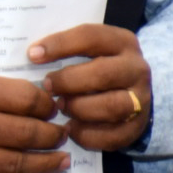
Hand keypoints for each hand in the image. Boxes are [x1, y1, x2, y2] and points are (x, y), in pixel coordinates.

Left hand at [32, 24, 153, 152]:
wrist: (131, 96)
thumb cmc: (97, 70)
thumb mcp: (89, 51)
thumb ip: (66, 50)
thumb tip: (31, 55)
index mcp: (123, 43)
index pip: (91, 37)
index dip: (60, 44)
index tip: (32, 55)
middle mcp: (137, 69)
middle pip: (103, 74)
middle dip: (68, 81)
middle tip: (48, 87)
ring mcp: (141, 99)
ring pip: (111, 106)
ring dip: (78, 108)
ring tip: (61, 107)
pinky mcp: (136, 127)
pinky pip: (110, 135)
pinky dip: (85, 134)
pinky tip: (71, 127)